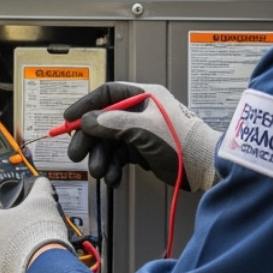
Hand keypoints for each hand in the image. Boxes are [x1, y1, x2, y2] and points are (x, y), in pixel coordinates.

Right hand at [63, 82, 220, 191]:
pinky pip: (120, 157)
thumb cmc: (181, 140)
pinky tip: (113, 179)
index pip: (107, 94)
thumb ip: (113, 122)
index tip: (69, 119)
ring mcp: (141, 131)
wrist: (204, 166)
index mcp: (143, 96)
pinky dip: (114, 168)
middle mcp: (140, 112)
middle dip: (90, 140)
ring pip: (110, 142)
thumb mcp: (144, 128)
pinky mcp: (143, 150)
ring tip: (100, 173)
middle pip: (104, 121)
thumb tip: (87, 120)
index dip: (86, 105)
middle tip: (76, 155)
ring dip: (101, 158)